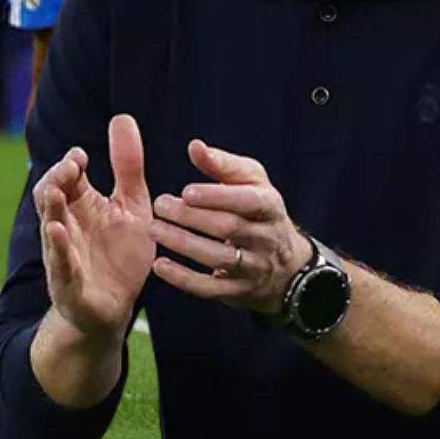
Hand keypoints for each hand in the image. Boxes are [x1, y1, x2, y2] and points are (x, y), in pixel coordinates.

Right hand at [36, 114, 154, 340]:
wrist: (116, 307)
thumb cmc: (121, 253)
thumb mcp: (132, 205)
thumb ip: (128, 166)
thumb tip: (121, 117)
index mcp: (83, 206)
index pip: (68, 177)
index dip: (71, 164)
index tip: (81, 154)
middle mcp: (68, 226)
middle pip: (51, 197)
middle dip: (56, 181)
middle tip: (70, 166)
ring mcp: (65, 255)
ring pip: (51, 227)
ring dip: (52, 210)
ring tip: (56, 192)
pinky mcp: (69, 282)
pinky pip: (60, 263)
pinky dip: (59, 247)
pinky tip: (59, 231)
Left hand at [149, 138, 311, 316]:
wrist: (286, 265)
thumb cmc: (259, 211)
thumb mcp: (253, 184)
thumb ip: (224, 166)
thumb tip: (195, 147)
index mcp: (270, 206)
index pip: (248, 200)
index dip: (218, 196)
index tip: (186, 190)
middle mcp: (266, 238)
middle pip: (229, 227)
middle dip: (192, 217)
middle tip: (159, 205)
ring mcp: (254, 267)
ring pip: (218, 258)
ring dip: (183, 244)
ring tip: (153, 229)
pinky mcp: (238, 291)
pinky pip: (210, 288)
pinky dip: (183, 278)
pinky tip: (159, 265)